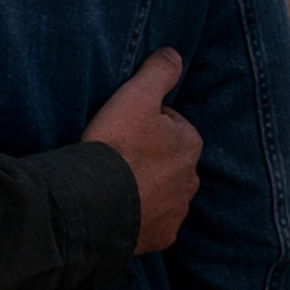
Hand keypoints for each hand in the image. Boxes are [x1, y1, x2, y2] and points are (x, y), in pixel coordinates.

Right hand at [82, 47, 201, 254]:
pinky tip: (120, 203)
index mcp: (189, 143)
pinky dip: (141, 212)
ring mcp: (177, 211)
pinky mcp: (161, 236)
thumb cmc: (119, 143)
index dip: (146, 120)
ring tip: (117, 178)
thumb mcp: (136, 95)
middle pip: (170, 158)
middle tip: (119, 150)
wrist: (98, 200)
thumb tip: (174, 54)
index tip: (125, 124)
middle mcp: (191, 179)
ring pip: (164, 190)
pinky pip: (154, 219)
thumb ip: (159, 72)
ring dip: (147, 184)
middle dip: (152, 154)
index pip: (172, 123)